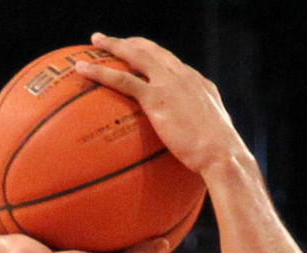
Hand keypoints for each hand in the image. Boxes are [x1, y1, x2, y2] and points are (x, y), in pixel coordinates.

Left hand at [77, 35, 246, 179]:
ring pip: (136, 55)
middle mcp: (183, 75)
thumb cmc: (220, 157)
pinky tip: (83, 69)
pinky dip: (100, 72)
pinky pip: (122, 79)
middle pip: (152, 51)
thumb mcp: (211, 137)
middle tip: (112, 41)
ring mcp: (169, 83)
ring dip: (113, 46)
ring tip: (95, 42)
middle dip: (131, 43)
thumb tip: (192, 149)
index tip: (140, 54)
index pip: (171, 62)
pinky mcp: (157, 97)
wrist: (223, 154)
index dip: (153, 56)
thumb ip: (197, 132)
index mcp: (196, 82)